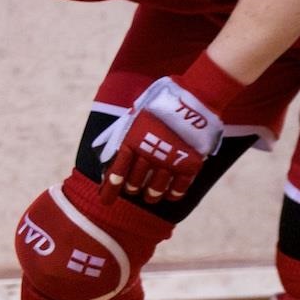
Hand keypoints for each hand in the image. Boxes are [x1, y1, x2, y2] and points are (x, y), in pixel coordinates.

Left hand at [95, 75, 225, 202]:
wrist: (194, 99)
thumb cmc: (160, 107)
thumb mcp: (135, 118)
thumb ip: (123, 136)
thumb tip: (109, 154)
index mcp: (133, 142)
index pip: (118, 170)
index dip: (110, 187)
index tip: (105, 200)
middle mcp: (149, 154)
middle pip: (135, 182)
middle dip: (131, 189)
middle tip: (132, 190)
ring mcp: (170, 161)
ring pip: (156, 189)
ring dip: (150, 195)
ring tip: (149, 197)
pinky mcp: (189, 164)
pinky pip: (180, 186)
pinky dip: (174, 193)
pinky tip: (170, 195)